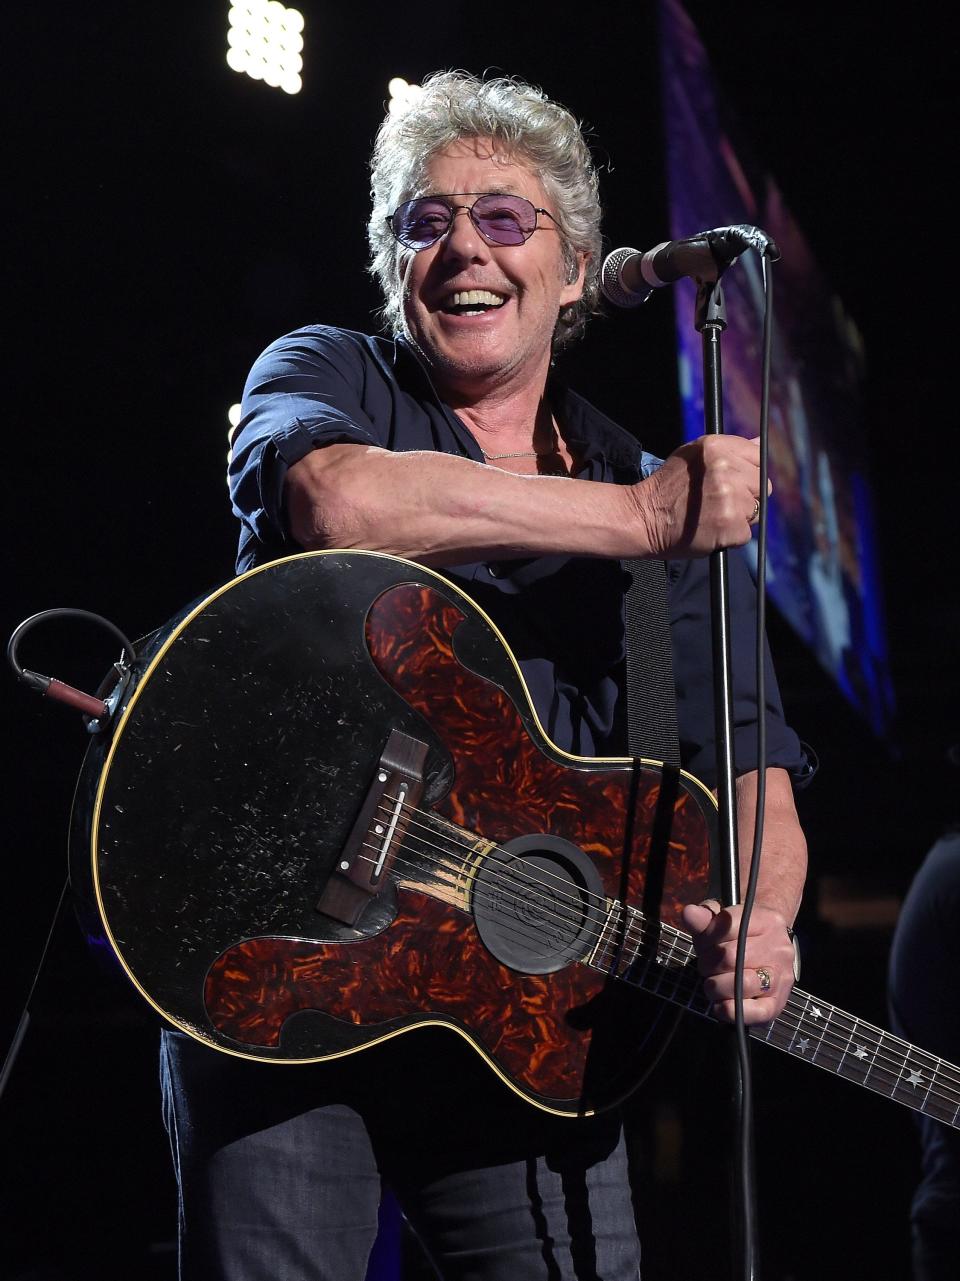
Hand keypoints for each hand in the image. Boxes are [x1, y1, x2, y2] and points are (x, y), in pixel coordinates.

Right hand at [630, 435, 766, 557]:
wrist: (644, 518)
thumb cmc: (667, 488)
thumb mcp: (692, 455)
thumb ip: (726, 450)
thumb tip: (758, 442)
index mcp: (717, 448)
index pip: (757, 456)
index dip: (747, 471)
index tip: (732, 481)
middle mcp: (725, 470)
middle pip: (761, 484)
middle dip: (746, 494)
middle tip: (718, 502)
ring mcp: (730, 498)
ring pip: (757, 510)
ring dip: (740, 516)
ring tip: (712, 516)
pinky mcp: (732, 526)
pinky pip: (746, 532)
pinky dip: (732, 536)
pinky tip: (711, 530)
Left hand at [682, 899, 795, 1023]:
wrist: (768, 951)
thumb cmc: (738, 935)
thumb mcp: (721, 920)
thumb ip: (705, 917)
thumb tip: (689, 913)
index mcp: (767, 921)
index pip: (728, 925)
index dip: (707, 936)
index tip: (705, 941)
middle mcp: (779, 948)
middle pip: (730, 956)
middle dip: (708, 962)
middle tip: (708, 964)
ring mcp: (781, 978)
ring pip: (740, 984)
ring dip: (716, 986)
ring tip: (714, 982)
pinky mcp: (777, 1004)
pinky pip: (752, 1012)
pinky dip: (729, 1010)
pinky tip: (721, 1003)